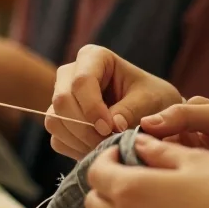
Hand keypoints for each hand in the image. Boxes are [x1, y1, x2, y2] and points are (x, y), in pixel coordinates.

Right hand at [46, 45, 183, 160]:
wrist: (152, 114)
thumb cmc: (153, 98)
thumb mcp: (150, 100)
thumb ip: (132, 110)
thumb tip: (112, 125)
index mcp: (93, 57)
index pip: (81, 81)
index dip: (93, 108)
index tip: (111, 129)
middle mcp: (71, 74)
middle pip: (62, 101)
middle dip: (85, 128)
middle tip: (109, 143)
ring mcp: (62, 98)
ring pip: (54, 121)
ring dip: (80, 141)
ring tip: (107, 147)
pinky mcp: (60, 121)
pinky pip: (57, 139)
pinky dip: (76, 150)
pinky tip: (99, 149)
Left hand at [84, 135, 208, 207]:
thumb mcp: (198, 160)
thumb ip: (161, 150)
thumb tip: (139, 143)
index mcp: (133, 191)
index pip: (97, 172)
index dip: (108, 157)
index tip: (127, 151)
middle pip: (94, 203)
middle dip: (107, 184)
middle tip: (134, 171)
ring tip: (147, 199)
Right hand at [139, 97, 208, 198]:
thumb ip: (187, 115)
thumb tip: (146, 122)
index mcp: (187, 121)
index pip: (151, 126)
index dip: (138, 135)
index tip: (125, 146)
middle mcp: (183, 145)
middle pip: (147, 151)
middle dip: (138, 158)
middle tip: (129, 169)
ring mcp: (186, 172)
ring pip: (154, 174)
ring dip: (147, 179)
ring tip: (140, 185)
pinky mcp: (192, 196)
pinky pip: (168, 193)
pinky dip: (160, 195)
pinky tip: (154, 200)